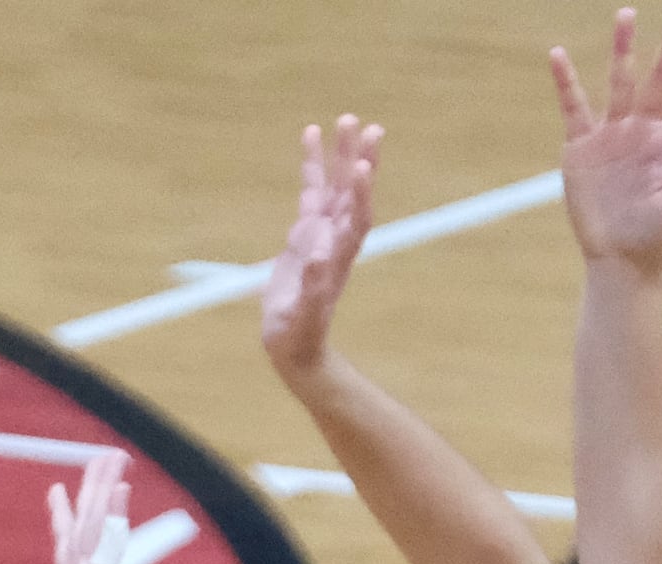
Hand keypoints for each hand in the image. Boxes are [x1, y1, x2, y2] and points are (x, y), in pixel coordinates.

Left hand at [0, 456, 145, 563]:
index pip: (67, 543)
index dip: (63, 515)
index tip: (56, 490)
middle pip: (89, 523)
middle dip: (95, 488)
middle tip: (106, 456)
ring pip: (99, 523)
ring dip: (106, 489)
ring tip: (116, 458)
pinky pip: (105, 542)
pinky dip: (113, 515)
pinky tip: (119, 490)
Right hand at [256, 116, 383, 378]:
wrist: (294, 345)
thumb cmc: (299, 334)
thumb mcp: (302, 314)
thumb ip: (310, 287)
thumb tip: (317, 257)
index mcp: (339, 256)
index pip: (356, 218)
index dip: (361, 194)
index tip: (362, 167)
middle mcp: (336, 238)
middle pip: (352, 194)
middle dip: (359, 160)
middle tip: (366, 126)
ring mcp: (322, 232)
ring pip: (336, 186)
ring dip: (341, 155)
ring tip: (344, 119)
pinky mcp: (305, 232)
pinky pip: (312, 190)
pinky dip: (313, 165)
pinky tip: (310, 133)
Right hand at [552, 8, 661, 272]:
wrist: (618, 257)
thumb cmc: (655, 233)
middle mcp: (647, 129)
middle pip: (661, 78)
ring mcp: (614, 133)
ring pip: (621, 82)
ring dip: (623, 49)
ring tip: (626, 15)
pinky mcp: (583, 145)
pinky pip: (574, 107)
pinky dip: (566, 82)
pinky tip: (558, 55)